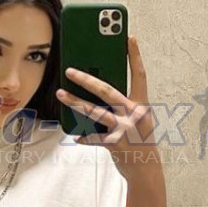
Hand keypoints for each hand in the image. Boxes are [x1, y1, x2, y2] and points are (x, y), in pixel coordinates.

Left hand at [56, 33, 159, 180]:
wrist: (146, 170)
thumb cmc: (140, 141)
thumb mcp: (138, 119)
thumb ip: (124, 105)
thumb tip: (99, 89)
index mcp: (142, 105)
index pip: (140, 74)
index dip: (135, 55)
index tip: (129, 37)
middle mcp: (135, 114)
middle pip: (108, 90)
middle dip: (87, 79)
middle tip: (70, 70)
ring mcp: (124, 129)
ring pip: (95, 111)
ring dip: (75, 102)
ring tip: (60, 93)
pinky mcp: (115, 144)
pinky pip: (93, 138)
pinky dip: (84, 137)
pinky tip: (76, 137)